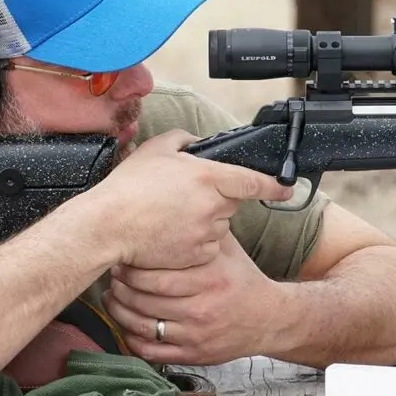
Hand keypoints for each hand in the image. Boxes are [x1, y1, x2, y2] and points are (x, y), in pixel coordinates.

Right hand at [85, 129, 293, 269]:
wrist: (107, 226)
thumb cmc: (128, 187)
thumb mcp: (156, 149)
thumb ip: (183, 140)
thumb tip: (197, 143)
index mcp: (208, 177)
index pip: (252, 182)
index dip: (273, 186)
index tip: (287, 189)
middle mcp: (212, 206)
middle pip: (231, 203)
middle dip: (216, 199)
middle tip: (185, 197)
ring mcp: (206, 233)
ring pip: (218, 225)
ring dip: (205, 221)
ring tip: (172, 216)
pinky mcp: (196, 255)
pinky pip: (205, 247)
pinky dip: (194, 242)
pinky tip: (170, 234)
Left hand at [101, 232, 285, 364]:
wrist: (268, 318)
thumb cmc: (243, 280)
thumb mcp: (228, 250)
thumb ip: (204, 231)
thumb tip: (177, 205)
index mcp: (209, 279)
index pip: (156, 277)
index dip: (132, 269)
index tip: (123, 259)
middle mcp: (201, 308)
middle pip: (145, 300)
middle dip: (121, 287)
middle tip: (112, 276)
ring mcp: (195, 334)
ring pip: (143, 327)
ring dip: (120, 312)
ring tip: (112, 297)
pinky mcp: (192, 354)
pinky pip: (151, 352)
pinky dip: (131, 339)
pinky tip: (125, 324)